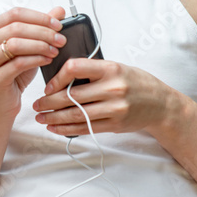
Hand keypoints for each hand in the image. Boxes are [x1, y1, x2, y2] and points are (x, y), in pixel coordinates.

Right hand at [0, 6, 66, 126]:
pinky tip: (48, 60)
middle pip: (16, 27)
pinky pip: (18, 63)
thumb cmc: (12, 76)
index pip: (15, 13)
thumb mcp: (28, 49)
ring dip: (40, 45)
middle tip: (61, 38)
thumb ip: (41, 29)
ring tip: (56, 50)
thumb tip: (59, 10)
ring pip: (16, 44)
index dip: (39, 17)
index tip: (58, 23)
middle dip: (43, 31)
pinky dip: (36, 59)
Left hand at [31, 59, 176, 137]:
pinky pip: (86, 128)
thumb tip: (60, 76)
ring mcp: (114, 108)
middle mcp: (112, 88)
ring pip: (76, 114)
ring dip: (54, 118)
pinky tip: (55, 127)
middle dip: (49, 102)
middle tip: (36, 105)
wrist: (160, 104)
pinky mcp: (115, 124)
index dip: (57, 78)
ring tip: (41, 118)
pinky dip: (67, 129)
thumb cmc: (135, 82)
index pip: (75, 68)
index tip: (47, 86)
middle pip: (72, 96)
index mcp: (110, 68)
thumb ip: (92, 71)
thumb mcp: (116, 67)